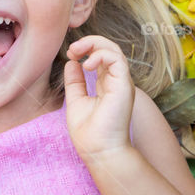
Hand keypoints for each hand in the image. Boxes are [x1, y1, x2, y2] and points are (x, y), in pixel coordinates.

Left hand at [64, 35, 134, 162]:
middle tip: (72, 49)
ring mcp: (122, 83)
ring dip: (94, 45)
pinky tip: (87, 65)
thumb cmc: (89, 133)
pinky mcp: (124, 86)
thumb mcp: (76, 100)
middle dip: (90, 42)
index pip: (102, 57)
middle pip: (109, 49)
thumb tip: (72, 63)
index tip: (71, 54)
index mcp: (107, 84)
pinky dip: (101, 55)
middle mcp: (117, 82)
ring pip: (115, 50)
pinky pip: (117, 60)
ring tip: (76, 52)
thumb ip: (75, 82)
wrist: (98, 151)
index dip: (87, 49)